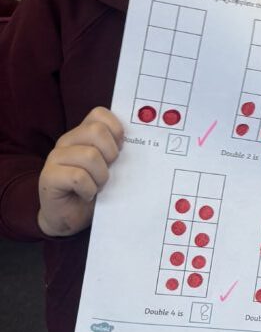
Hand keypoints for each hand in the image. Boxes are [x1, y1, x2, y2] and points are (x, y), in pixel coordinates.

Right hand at [37, 107, 124, 236]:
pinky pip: (78, 177)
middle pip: (96, 131)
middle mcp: (67, 141)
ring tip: (97, 186)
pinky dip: (89, 189)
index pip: (99, 114)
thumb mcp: (109, 167)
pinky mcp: (49, 176)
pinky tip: (86, 194)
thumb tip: (140, 143)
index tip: (120, 150)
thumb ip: (117, 152)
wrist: (69, 217)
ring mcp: (55, 157)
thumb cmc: (93, 190)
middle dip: (111, 154)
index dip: (116, 130)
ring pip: (90, 155)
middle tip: (108, 171)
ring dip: (101, 177)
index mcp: (82, 134)